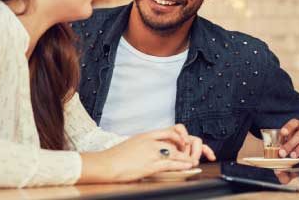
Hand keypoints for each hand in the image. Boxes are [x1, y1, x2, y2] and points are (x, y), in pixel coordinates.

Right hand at [80, 125, 211, 182]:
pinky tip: (189, 166)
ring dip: (187, 157)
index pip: (169, 131)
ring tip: (194, 161)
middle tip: (194, 153)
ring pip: (176, 152)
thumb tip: (151, 147)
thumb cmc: (114, 157)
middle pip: (176, 141)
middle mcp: (150, 141)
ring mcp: (151, 152)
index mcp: (146, 135)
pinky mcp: (150, 164)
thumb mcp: (131, 144)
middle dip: (187, 148)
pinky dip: (182, 165)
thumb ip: (144, 143)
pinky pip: (171, 163)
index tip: (186, 141)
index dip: (181, 136)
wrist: (104, 164)